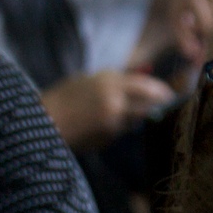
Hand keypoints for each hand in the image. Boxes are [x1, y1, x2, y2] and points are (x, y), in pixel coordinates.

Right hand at [42, 68, 175, 149]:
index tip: (169, 93)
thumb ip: (116, 79)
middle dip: (159, 106)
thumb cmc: (64, 96)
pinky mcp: (107, 138)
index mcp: (109, 82)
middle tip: (165, 105)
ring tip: (121, 112)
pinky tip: (101, 124)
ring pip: (136, 120)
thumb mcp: (90, 79)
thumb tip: (144, 74)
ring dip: (136, 117)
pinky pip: (120, 131)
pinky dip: (118, 128)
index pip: (148, 86)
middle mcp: (115, 102)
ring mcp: (112, 122)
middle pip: (150, 106)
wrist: (43, 120)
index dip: (162, 91)